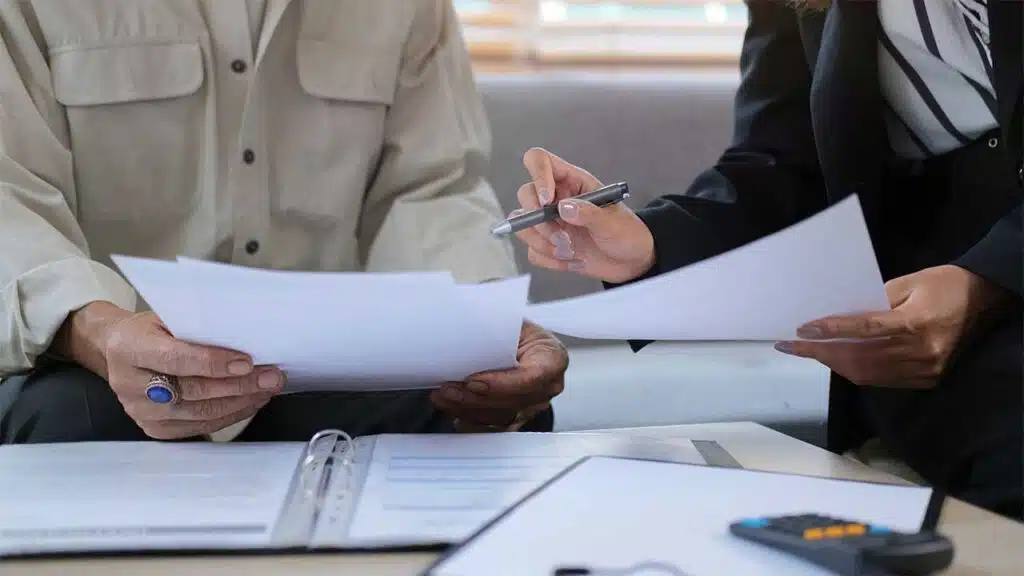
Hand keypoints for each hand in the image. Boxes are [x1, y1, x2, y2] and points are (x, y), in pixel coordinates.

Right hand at [60, 302, 283, 438]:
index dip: (213, 362)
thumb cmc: (149, 331)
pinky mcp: (155, 429)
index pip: (175, 359)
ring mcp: (140, 412)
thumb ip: (195, 328)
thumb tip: (244, 336)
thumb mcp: (165, 316)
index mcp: (129, 348)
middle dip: (239, 384)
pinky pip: (200, 426)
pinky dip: (230, 414)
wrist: (117, 350)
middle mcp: (130, 384)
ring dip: (241, 401)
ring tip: (267, 388)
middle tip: (271, 376)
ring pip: (200, 413)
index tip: (247, 361)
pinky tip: (250, 402)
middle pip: (193, 390)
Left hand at [430, 320, 567, 431]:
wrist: (527, 345)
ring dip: (468, 409)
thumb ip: (496, 325)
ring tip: (442, 397)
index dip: (501, 384)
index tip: (472, 381)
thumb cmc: (519, 330)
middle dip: (476, 399)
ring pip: (500, 416)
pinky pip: (494, 426)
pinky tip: (454, 413)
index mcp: (552, 358)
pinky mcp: (519, 417)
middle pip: (512, 401)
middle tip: (447, 389)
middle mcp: (549, 386)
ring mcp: (535, 406)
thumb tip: (465, 320)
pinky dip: (472, 420)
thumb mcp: (513, 321)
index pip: (532, 377)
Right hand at [512, 148, 655, 282]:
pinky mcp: (547, 245)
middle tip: (562, 238)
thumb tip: (563, 208)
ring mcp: (549, 222)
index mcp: (572, 181)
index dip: (538, 176)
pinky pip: (532, 251)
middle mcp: (556, 199)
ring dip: (542, 243)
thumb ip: (589, 214)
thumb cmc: (626, 234)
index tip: (547, 202)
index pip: (540, 161)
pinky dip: (549, 260)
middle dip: (539, 221)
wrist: (631, 262)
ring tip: (570, 252)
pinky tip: (572, 262)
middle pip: (525, 195)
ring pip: (523, 225)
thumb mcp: (613, 223)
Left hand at [774, 265, 1013, 387]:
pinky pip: (882, 380)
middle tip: (793, 346)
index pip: (864, 330)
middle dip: (822, 352)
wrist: (984, 299)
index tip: (802, 330)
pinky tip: (837, 360)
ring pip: (868, 374)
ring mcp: (926, 370)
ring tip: (809, 353)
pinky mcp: (928, 379)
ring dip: (834, 364)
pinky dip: (856, 371)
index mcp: (917, 322)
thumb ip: (873, 301)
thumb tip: (837, 315)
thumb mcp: (908, 282)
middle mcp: (922, 351)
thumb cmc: (944, 284)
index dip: (831, 331)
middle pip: (861, 357)